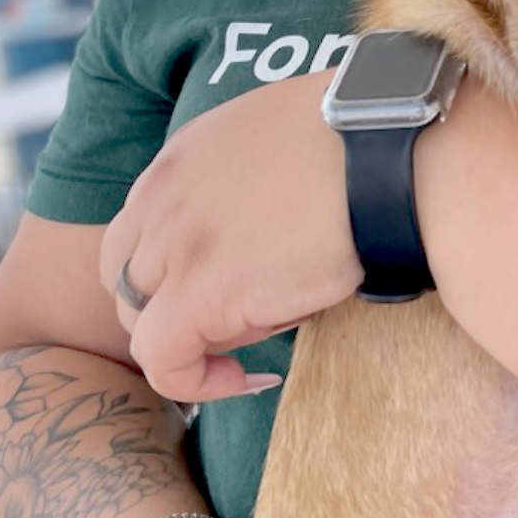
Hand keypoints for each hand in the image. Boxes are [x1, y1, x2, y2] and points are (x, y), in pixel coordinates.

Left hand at [99, 74, 362, 402]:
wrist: (389, 154)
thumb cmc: (365, 140)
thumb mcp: (284, 136)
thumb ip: (251, 171)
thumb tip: (270, 215)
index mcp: (184, 154)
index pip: (142, 224)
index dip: (173, 263)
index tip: (224, 278)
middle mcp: (163, 196)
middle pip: (128, 273)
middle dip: (169, 301)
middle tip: (234, 313)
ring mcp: (175, 246)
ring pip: (140, 319)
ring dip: (188, 335)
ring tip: (256, 335)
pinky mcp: (198, 295)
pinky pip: (165, 360)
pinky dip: (196, 382)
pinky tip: (248, 378)